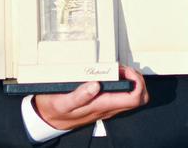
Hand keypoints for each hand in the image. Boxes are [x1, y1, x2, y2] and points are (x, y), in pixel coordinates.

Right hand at [32, 65, 148, 130]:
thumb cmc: (55, 109)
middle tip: (124, 68)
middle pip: (139, 98)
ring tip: (118, 69)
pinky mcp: (103, 105)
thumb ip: (79, 95)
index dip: (135, 82)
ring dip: (131, 81)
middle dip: (137, 79)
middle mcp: (108, 108)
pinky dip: (123, 83)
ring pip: (132, 97)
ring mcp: (107, 107)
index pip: (134, 99)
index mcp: (102, 106)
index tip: (124, 70)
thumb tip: (96, 85)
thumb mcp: (63, 102)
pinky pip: (122, 96)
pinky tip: (112, 75)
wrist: (48, 119)